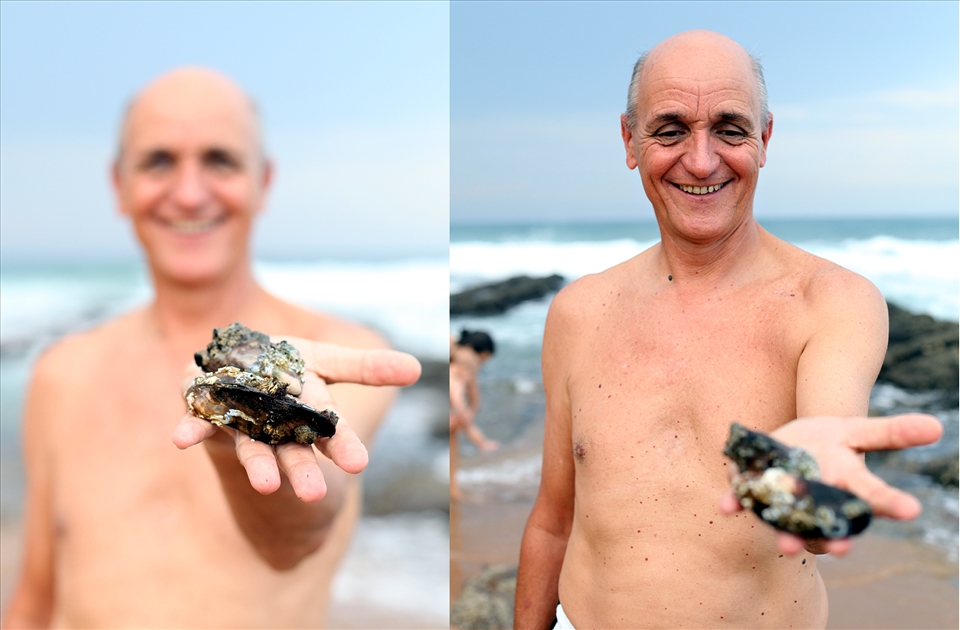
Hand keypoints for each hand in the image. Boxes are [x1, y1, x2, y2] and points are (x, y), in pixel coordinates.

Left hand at [173, 337, 420, 501]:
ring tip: (265, 485)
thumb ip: (366, 368)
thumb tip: (417, 367)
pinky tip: (180, 440)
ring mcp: (239, 420)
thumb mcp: (326, 361)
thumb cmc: (283, 370)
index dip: (342, 446)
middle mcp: (275, 424)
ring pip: (251, 447)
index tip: (358, 465)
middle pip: (292, 450)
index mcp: (307, 412)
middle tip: (314, 496)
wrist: (227, 374)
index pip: (329, 431)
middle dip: (302, 471)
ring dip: (257, 465)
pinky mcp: (204, 410)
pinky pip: (196, 422)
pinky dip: (190, 429)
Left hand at [719, 413, 942, 555]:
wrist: (794, 441)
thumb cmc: (831, 440)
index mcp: (849, 484)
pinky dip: (736, 502)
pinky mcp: (756, 493)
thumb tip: (938, 427)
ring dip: (788, 535)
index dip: (890, 503)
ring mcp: (788, 502)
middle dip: (834, 539)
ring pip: (790, 525)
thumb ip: (894, 431)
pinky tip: (727, 506)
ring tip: (787, 546)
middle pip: (830, 524)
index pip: (873, 496)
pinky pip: (745, 501)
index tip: (911, 510)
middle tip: (838, 550)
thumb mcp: (859, 429)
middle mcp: (820, 502)